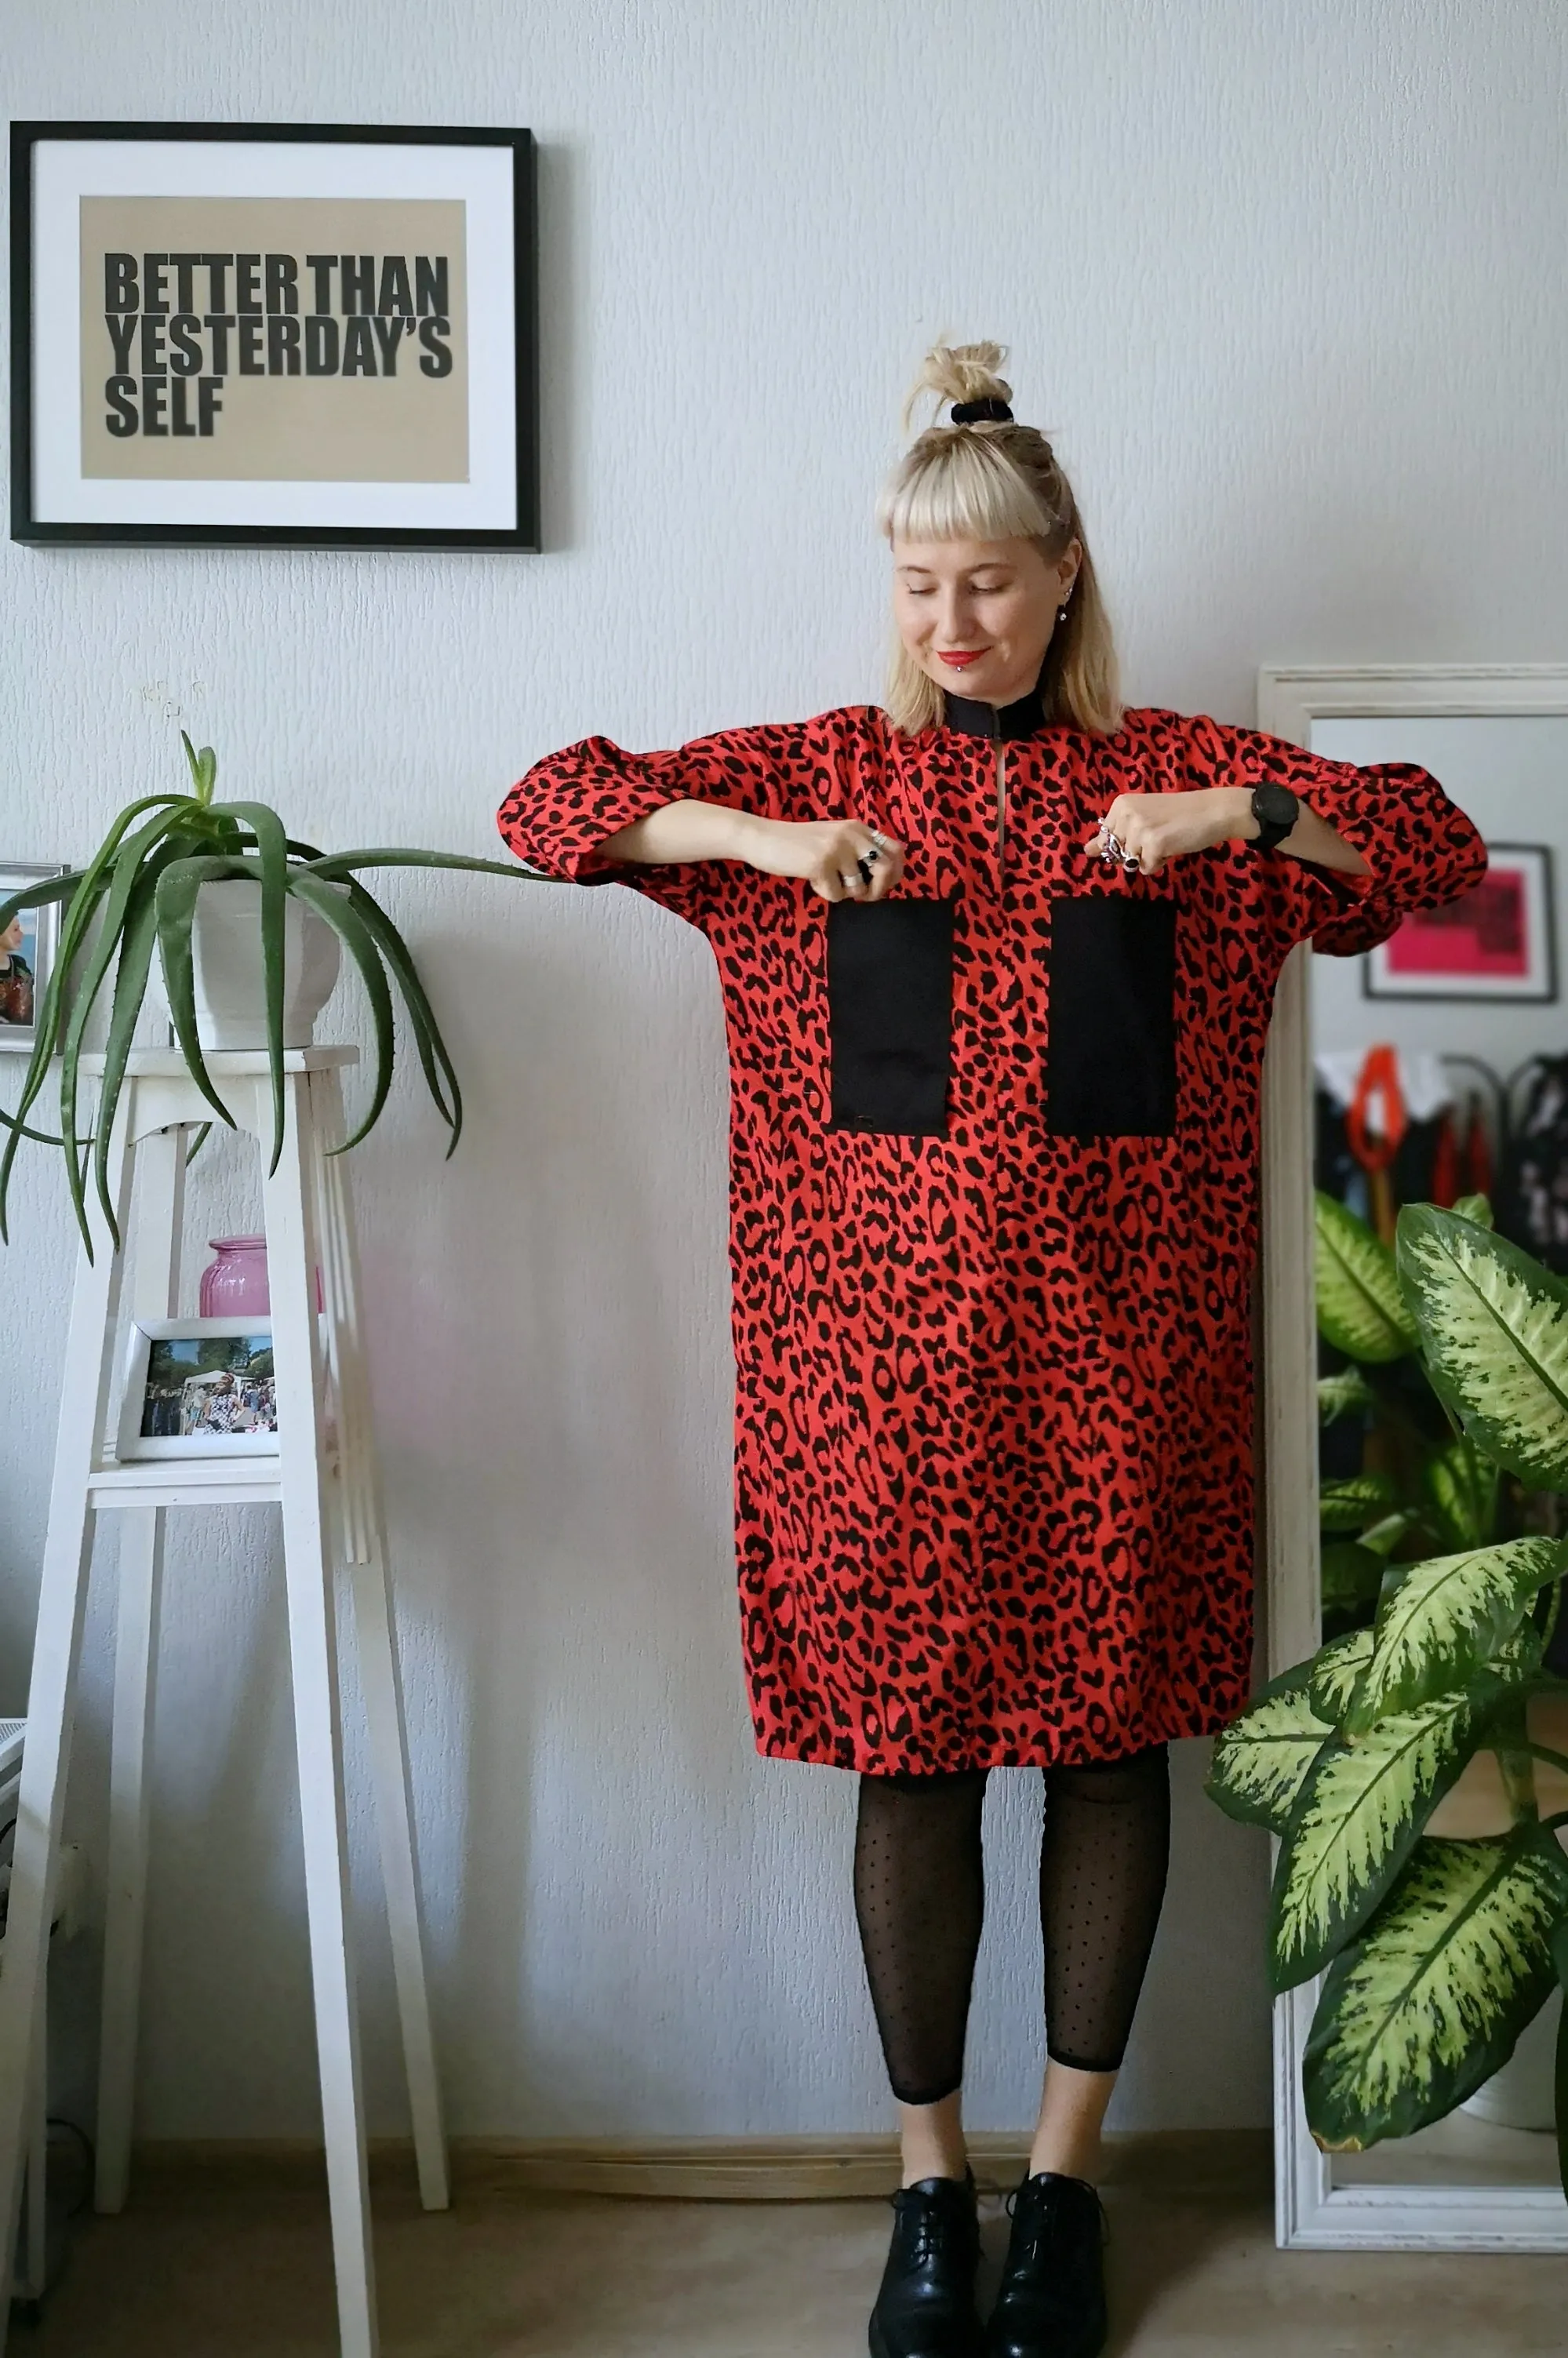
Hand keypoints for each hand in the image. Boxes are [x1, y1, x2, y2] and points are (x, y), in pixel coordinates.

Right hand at [733, 813, 907, 902]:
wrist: (763, 839)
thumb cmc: (798, 846)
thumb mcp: (834, 840)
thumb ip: (858, 851)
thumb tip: (885, 880)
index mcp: (857, 828)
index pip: (895, 850)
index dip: (896, 873)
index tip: (884, 886)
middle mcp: (852, 834)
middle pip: (886, 869)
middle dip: (878, 890)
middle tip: (863, 897)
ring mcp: (837, 848)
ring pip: (859, 887)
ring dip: (844, 893)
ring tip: (826, 881)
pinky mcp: (821, 863)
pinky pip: (836, 894)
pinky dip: (824, 894)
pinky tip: (811, 880)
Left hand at [1082, 787, 1252, 876]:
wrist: (1211, 810)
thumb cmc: (1179, 814)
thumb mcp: (1142, 817)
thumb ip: (1115, 834)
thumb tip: (1086, 852)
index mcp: (1121, 805)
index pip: (1106, 839)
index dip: (1126, 843)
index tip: (1146, 830)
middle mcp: (1126, 814)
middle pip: (1118, 853)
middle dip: (1137, 851)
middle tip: (1159, 834)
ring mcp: (1138, 829)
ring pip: (1131, 862)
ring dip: (1149, 857)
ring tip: (1167, 839)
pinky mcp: (1153, 843)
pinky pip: (1146, 868)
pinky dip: (1159, 863)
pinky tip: (1172, 846)